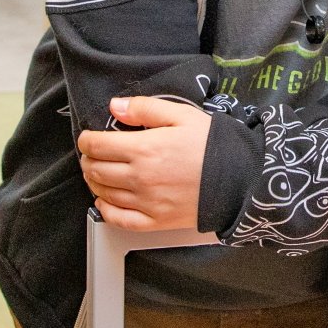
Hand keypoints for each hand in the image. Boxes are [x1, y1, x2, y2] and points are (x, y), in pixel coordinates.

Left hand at [77, 96, 210, 231]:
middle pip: (96, 169)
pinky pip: (119, 219)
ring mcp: (146, 202)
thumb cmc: (214, 147)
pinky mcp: (155, 221)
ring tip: (98, 173)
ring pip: (103, 193)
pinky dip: (105, 210)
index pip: (97, 145)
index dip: (86, 140)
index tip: (88, 138)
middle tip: (92, 154)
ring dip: (94, 181)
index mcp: (144, 148)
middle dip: (88, 160)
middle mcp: (139, 177)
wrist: (241, 180)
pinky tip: (105, 201)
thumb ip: (145, 108)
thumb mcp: (183, 115)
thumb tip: (116, 106)